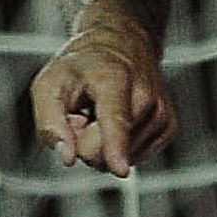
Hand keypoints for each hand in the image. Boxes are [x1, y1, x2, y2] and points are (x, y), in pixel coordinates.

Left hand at [29, 19, 176, 177]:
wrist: (121, 47)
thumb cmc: (82, 67)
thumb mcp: (48, 84)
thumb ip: (49, 122)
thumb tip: (67, 157)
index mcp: (113, 78)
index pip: (115, 118)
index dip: (115, 145)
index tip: (120, 169)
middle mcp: (145, 95)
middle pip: (104, 150)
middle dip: (84, 140)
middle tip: (83, 112)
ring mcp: (161, 113)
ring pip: (120, 159)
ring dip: (101, 141)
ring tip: (102, 112)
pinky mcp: (168, 128)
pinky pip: (132, 159)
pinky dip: (118, 146)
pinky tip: (116, 121)